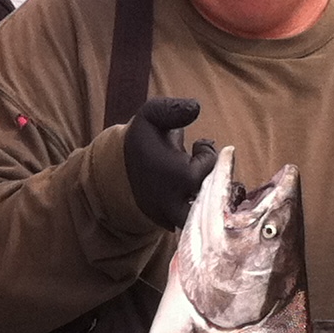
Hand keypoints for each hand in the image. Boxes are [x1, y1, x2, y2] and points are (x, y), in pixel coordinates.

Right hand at [124, 96, 218, 229]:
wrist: (119, 168)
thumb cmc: (143, 139)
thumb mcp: (151, 115)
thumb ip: (173, 109)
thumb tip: (196, 107)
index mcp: (177, 175)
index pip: (212, 166)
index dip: (208, 154)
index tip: (197, 146)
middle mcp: (176, 201)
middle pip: (214, 198)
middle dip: (214, 182)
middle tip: (204, 169)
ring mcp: (171, 217)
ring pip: (205, 218)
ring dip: (208, 199)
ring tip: (200, 181)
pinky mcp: (167, 225)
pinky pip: (194, 225)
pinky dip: (198, 211)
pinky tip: (192, 195)